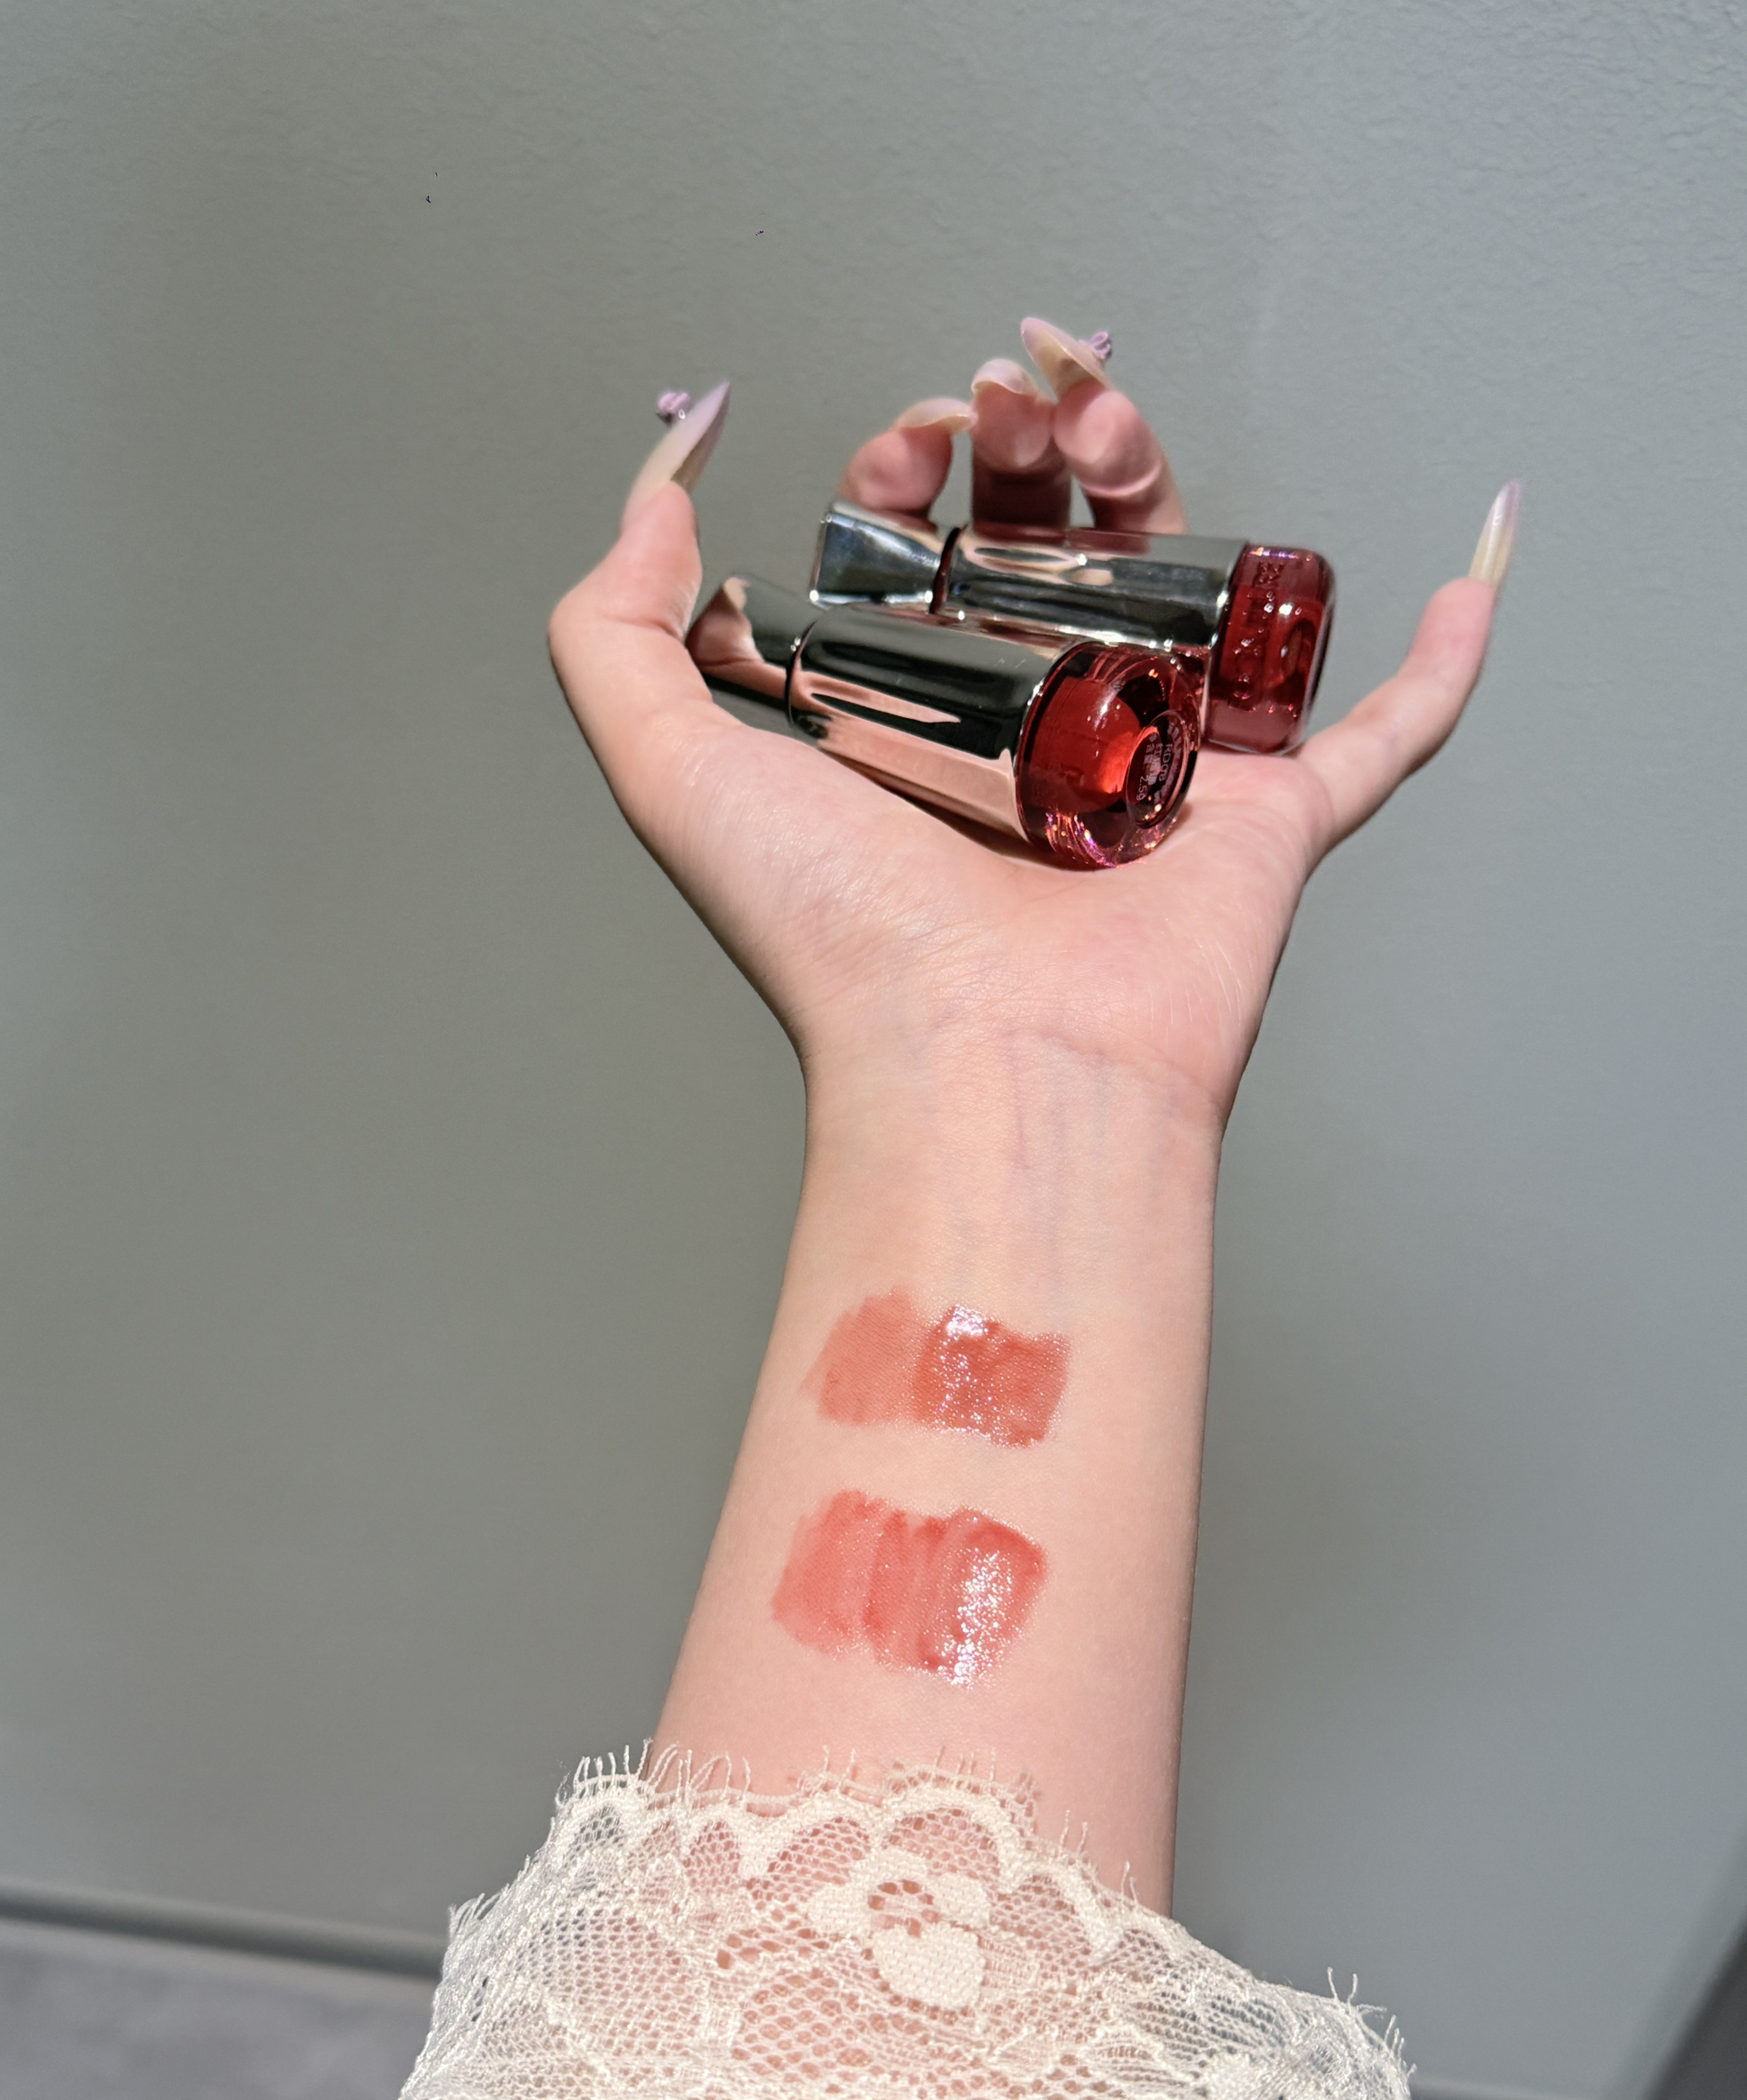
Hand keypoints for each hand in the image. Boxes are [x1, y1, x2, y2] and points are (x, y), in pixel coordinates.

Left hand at [549, 322, 1507, 1137]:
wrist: (989, 1063)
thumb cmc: (843, 940)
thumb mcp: (673, 768)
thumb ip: (612, 629)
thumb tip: (659, 497)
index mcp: (910, 732)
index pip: (922, 556)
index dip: (911, 471)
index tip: (916, 443)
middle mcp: (1035, 745)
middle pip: (1058, 550)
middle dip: (1038, 450)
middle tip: (1023, 401)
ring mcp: (1160, 778)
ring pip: (1192, 592)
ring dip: (1164, 480)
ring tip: (1114, 427)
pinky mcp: (1272, 822)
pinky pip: (1379, 735)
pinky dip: (1431, 667)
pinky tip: (1458, 584)